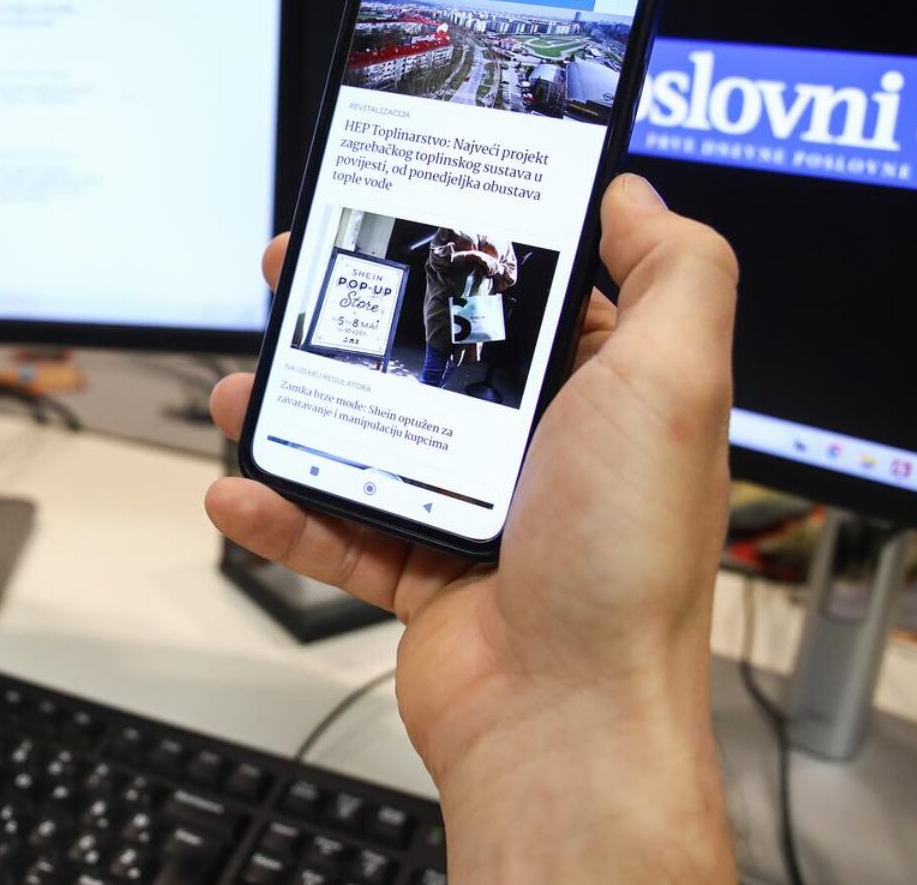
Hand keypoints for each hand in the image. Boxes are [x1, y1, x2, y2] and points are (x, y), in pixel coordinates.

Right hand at [209, 175, 737, 881]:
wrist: (564, 722)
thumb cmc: (626, 565)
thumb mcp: (675, 384)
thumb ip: (675, 272)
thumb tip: (638, 195)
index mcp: (604, 394)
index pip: (534, 293)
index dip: (469, 242)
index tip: (408, 203)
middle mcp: (540, 448)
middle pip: (430, 355)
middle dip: (357, 316)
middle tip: (297, 277)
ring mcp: (475, 510)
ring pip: (368, 436)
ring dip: (299, 409)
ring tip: (247, 388)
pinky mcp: (421, 572)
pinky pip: (335, 528)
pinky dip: (282, 510)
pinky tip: (241, 488)